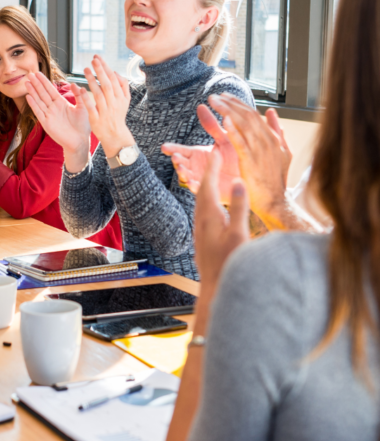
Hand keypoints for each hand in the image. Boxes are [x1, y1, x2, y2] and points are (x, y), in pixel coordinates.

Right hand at [25, 72, 90, 156]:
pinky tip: (28, 97)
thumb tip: (75, 84)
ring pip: (39, 101)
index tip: (38, 73)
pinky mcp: (46, 123)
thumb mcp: (83, 107)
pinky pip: (39, 112)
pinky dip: (33, 105)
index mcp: (61, 103)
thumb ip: (79, 95)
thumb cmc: (82, 126)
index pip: (50, 90)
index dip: (44, 81)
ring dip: (33, 92)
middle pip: (43, 93)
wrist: (80, 141)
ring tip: (27, 83)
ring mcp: (49, 115)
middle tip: (29, 74)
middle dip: (36, 84)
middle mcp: (53, 108)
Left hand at [81, 55, 134, 157]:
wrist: (115, 135)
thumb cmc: (117, 114)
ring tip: (85, 69)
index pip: (113, 78)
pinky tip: (81, 89)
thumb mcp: (125, 100)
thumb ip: (123, 85)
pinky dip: (87, 98)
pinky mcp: (96, 119)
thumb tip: (115, 72)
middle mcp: (114, 103)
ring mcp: (105, 111)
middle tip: (92, 59)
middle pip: (107, 84)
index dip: (105, 67)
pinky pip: (92, 107)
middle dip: (100, 70)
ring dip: (92, 81)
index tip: (97, 57)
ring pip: (99, 94)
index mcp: (121, 97)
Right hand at [162, 100, 239, 202]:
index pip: (181, 151)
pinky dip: (195, 186)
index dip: (172, 149)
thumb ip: (211, 125)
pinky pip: (199, 189)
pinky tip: (193, 183)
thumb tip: (201, 106)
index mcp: (197, 155)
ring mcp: (200, 178)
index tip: (164, 147)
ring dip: (183, 173)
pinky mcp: (209, 190)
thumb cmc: (234, 156)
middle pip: (181, 164)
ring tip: (182, 169)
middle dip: (177, 161)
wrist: (247, 175)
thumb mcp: (223, 138)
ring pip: (187, 177)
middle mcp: (196, 167)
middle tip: (176, 158)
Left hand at [194, 150, 248, 295]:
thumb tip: (238, 183)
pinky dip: (207, 200)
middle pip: (201, 191)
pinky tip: (211, 205)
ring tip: (211, 175)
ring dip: (205, 186)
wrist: (215, 287)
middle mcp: (201, 221)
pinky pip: (202, 212)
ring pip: (200, 202)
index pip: (209, 185)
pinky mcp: (202, 238)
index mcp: (210, 217)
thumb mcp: (239, 234)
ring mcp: (200, 231)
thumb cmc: (229, 263)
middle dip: (207, 173)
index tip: (216, 152)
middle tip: (213, 158)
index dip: (213, 168)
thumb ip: (239, 208)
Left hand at [208, 95, 291, 217]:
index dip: (238, 104)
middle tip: (215, 96)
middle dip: (230, 104)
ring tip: (214, 101)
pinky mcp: (251, 162)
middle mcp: (267, 141)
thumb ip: (275, 131)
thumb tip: (271, 112)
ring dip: (228, 111)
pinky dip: (234, 130)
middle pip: (247, 116)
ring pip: (243, 125)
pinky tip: (224, 120)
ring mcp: (260, 150)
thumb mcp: (281, 152)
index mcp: (272, 138)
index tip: (225, 96)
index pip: (253, 115)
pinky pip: (241, 143)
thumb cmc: (275, 180)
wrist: (275, 202)